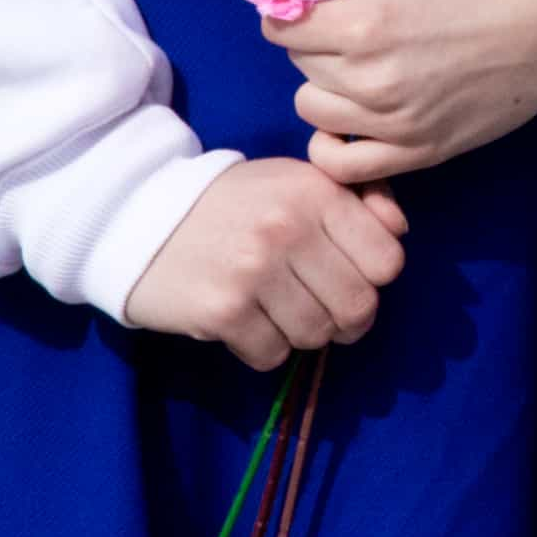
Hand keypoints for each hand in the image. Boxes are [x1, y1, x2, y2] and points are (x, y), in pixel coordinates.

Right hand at [121, 158, 408, 366]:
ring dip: (304, 334)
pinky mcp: (222, 310)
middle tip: (323, 310)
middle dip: (347, 319)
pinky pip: (272, 354)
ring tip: (279, 312)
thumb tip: (399, 230)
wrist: (137, 217)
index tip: (350, 276)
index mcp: (316, 194)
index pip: (387, 261)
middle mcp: (289, 230)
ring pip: (317, 335)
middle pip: (358, 307)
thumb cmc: (232, 204)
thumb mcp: (297, 182)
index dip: (374, 278)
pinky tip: (246, 323)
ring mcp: (254, 272)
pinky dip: (265, 348)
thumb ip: (359, 200)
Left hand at [274, 0, 536, 184]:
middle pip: (298, 63)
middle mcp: (369, 78)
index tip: (307, 7)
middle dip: (315, 42)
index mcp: (366, 24)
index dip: (289, 11)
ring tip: (357, 72)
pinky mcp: (415, 152)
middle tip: (347, 32)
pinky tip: (351, 121)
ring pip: (311, 108)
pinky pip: (341, 164)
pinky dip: (334, 143)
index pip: (282, 25)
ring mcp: (390, 122)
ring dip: (325, 87)